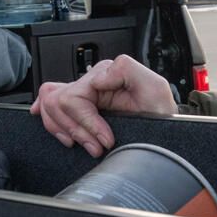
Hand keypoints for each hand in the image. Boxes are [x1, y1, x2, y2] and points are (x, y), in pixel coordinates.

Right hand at [29, 54, 177, 156]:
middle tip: (96, 147)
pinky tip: (62, 134)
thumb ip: (126, 70)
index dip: (87, 123)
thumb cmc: (161, 112)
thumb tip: (96, 78)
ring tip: (89, 146)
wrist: (166, 132)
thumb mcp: (155, 86)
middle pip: (56, 103)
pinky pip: (50, 108)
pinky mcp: (81, 110)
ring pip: (49, 106)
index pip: (73, 98)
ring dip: (65, 131)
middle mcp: (91, 82)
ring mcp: (84, 96)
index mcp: (104, 74)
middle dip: (75, 130)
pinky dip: (51, 122)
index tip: (106, 140)